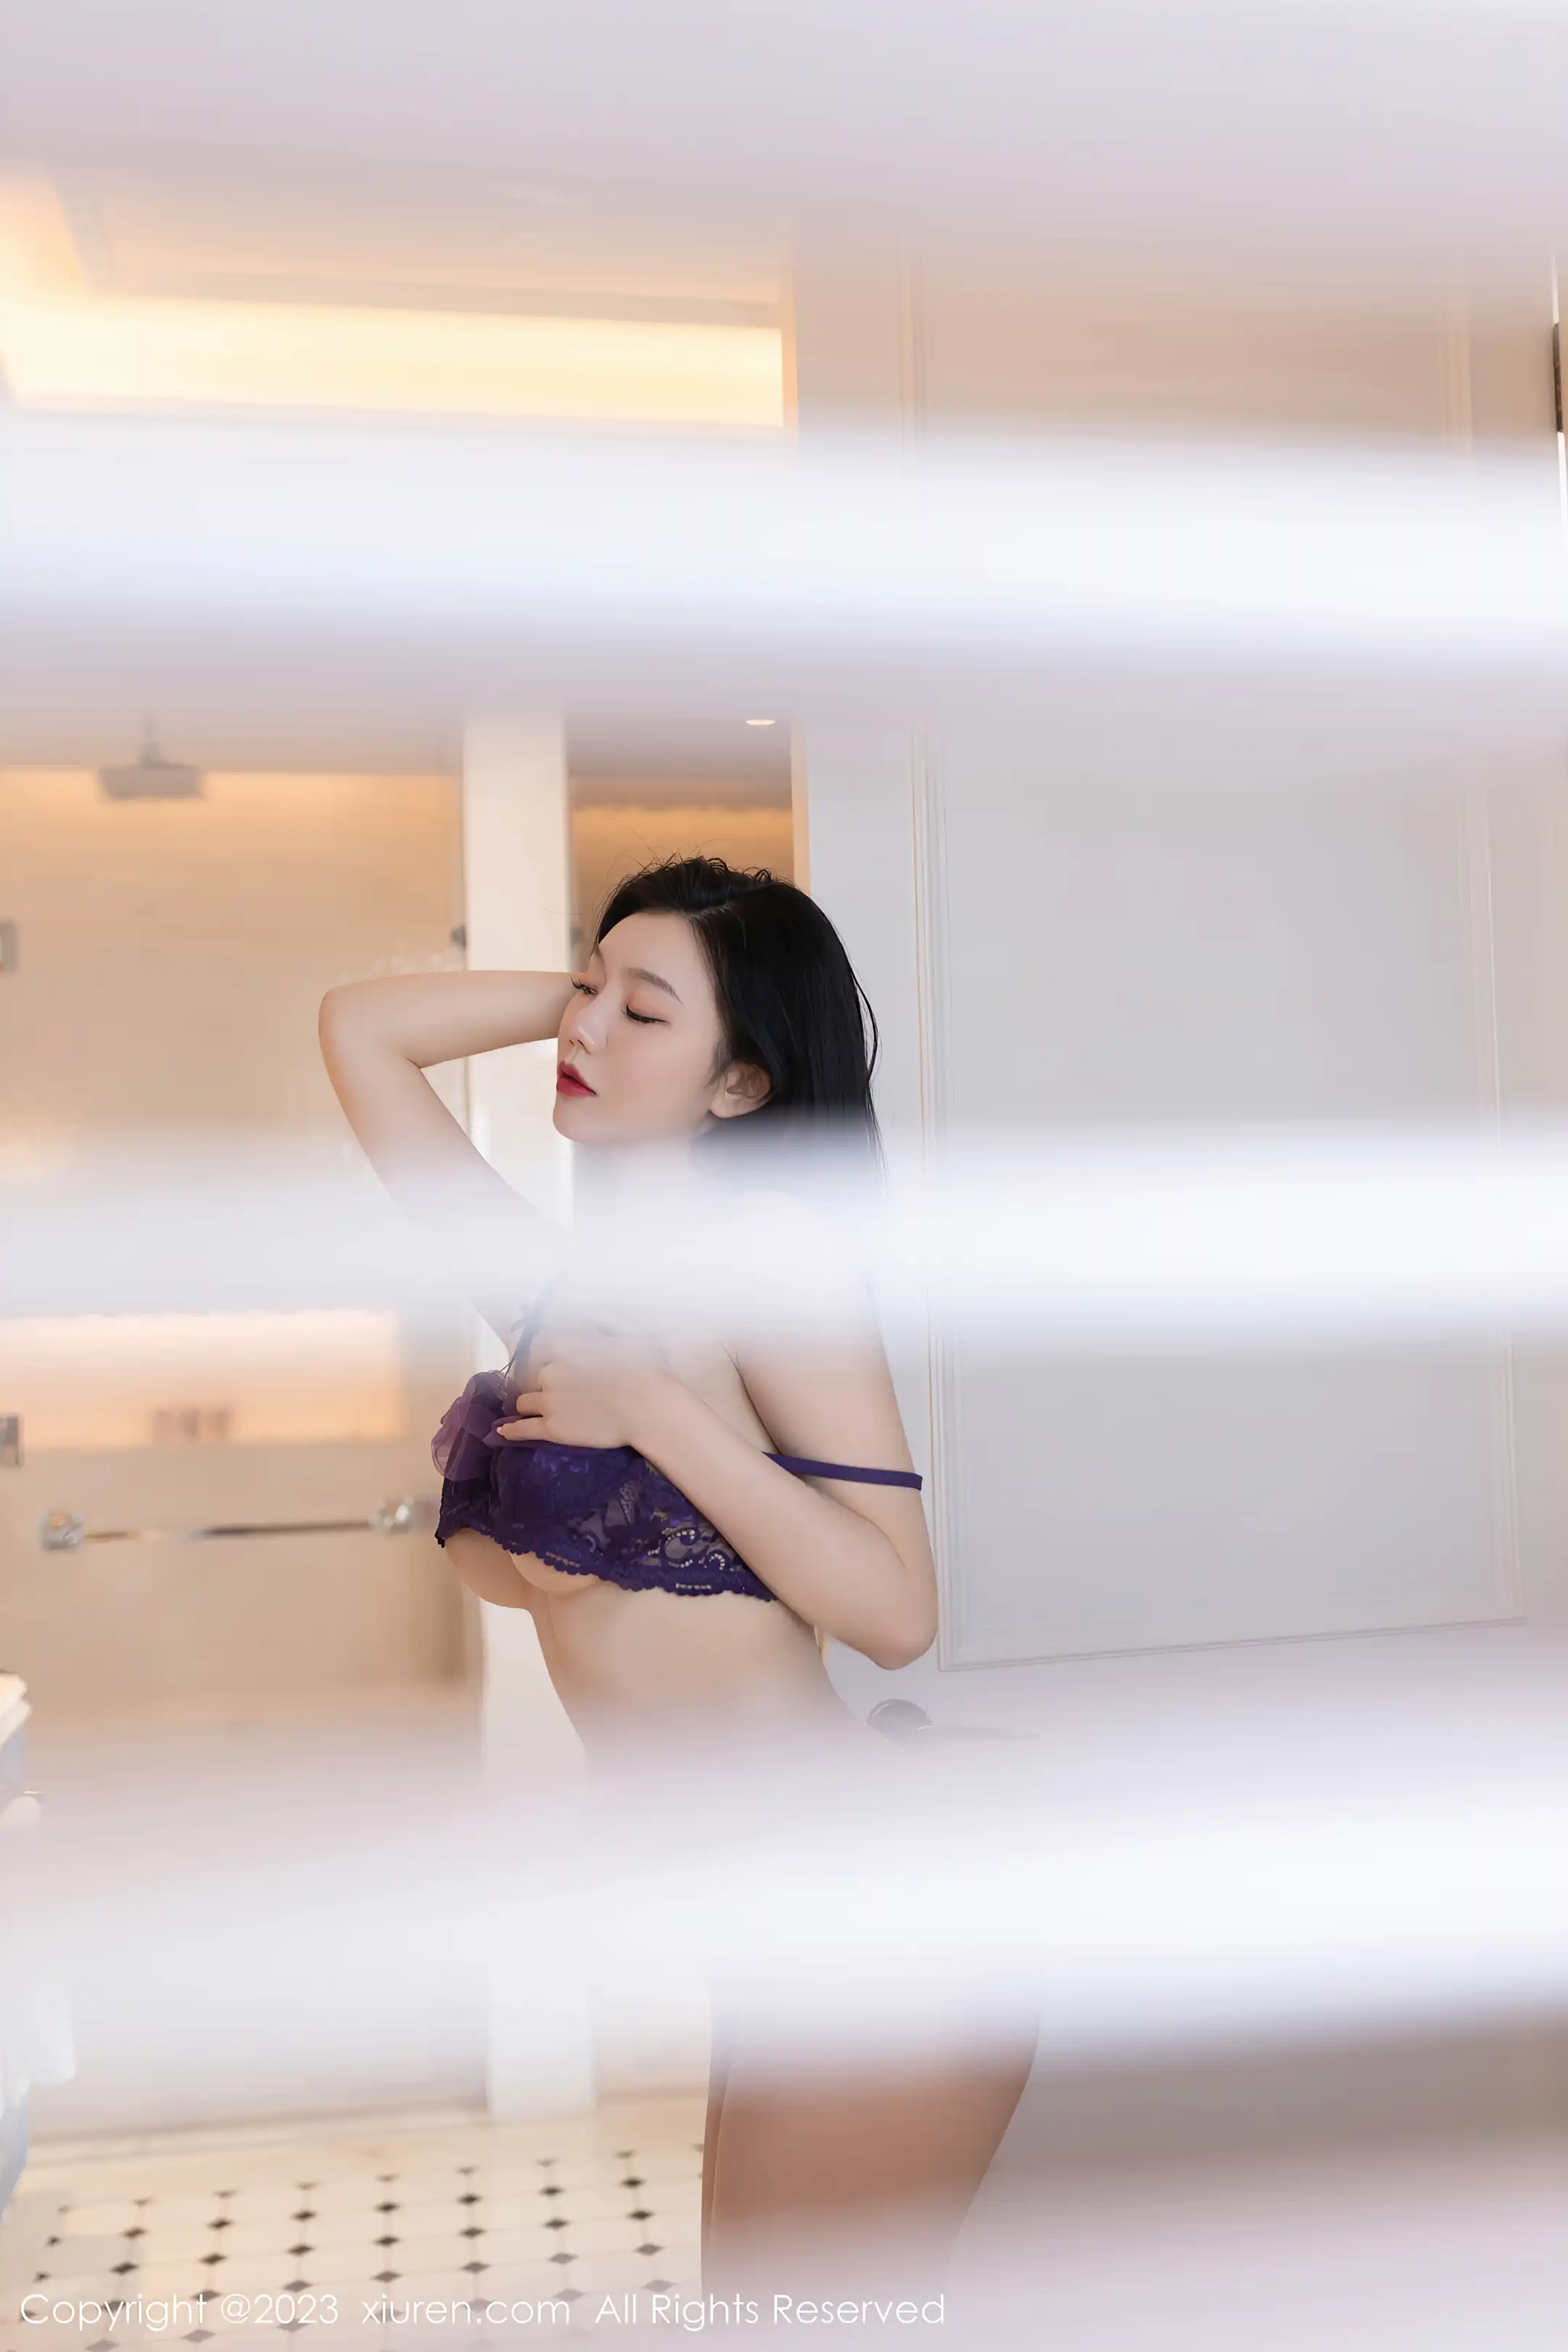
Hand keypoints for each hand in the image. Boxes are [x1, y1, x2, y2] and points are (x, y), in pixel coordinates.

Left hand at [496, 1327, 673, 1450]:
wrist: (649, 1408)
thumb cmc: (645, 1369)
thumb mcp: (629, 1331)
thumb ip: (605, 1319)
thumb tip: (589, 1313)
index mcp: (565, 1346)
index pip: (548, 1353)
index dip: (559, 1363)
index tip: (572, 1372)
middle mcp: (550, 1372)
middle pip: (538, 1378)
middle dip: (548, 1385)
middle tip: (568, 1395)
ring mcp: (548, 1402)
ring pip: (525, 1403)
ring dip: (532, 1405)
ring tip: (540, 1412)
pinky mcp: (551, 1429)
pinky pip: (520, 1429)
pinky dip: (510, 1430)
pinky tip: (502, 1432)